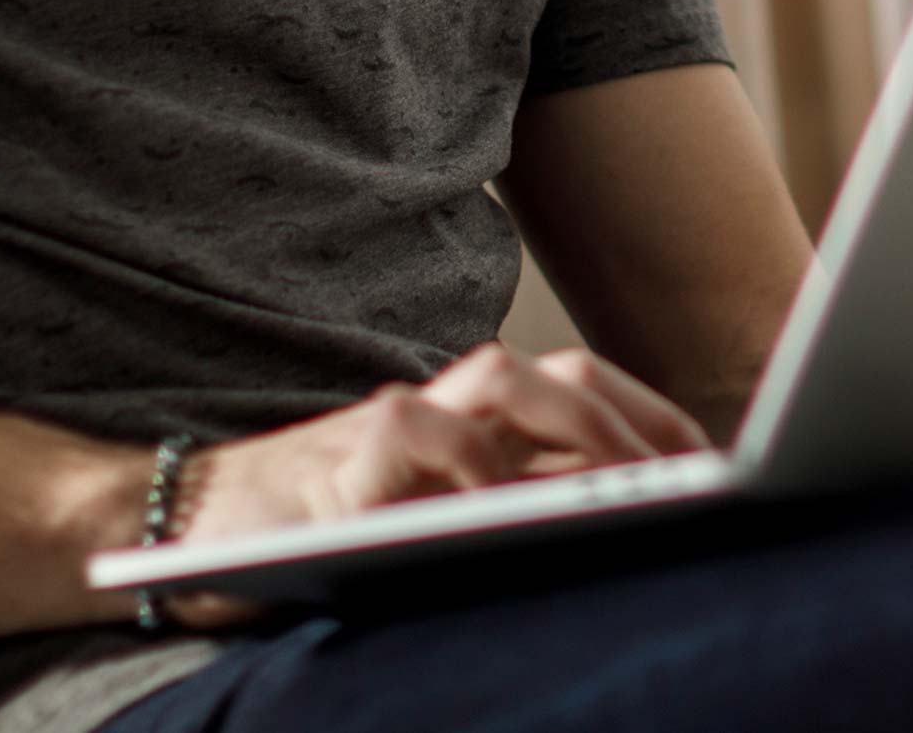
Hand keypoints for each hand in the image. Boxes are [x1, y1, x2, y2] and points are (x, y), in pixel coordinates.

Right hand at [146, 342, 710, 629]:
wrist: (193, 524)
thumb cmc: (331, 533)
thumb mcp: (439, 515)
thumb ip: (515, 502)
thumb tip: (634, 524)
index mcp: (480, 415)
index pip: (589, 390)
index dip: (654, 422)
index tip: (718, 466)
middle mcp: (449, 402)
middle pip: (566, 380)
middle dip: (635, 428)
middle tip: (692, 485)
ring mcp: (400, 420)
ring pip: (509, 388)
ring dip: (579, 435)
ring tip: (631, 490)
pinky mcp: (349, 459)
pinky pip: (425, 441)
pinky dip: (477, 466)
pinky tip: (516, 504)